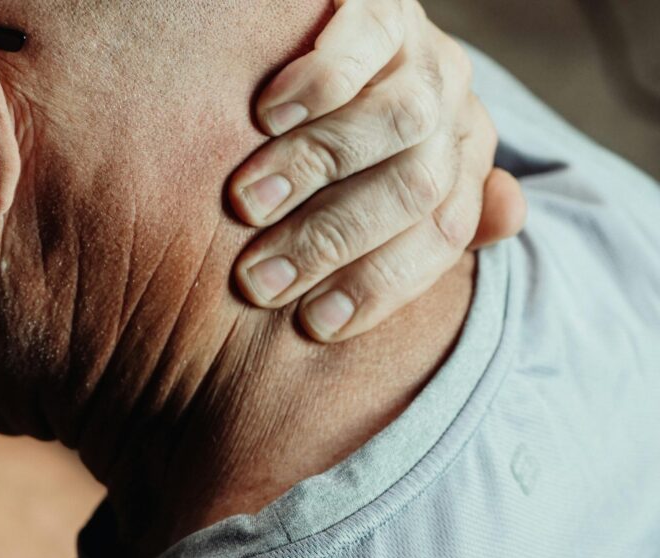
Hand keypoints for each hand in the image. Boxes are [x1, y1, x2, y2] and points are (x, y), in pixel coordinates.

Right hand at [230, 0, 525, 342]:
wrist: (330, 31)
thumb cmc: (347, 128)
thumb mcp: (393, 173)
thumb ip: (437, 210)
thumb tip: (511, 218)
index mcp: (460, 161)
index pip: (440, 236)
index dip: (378, 286)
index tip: (313, 324)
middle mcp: (454, 109)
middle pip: (416, 189)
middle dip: (331, 242)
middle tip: (257, 280)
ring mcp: (423, 53)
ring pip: (398, 122)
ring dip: (315, 170)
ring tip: (248, 205)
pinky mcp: (382, 4)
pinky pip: (365, 42)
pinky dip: (319, 83)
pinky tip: (266, 115)